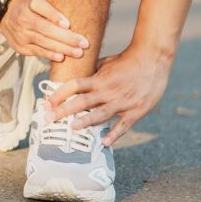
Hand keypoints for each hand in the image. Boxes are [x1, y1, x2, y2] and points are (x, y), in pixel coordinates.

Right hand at [0, 0, 89, 62]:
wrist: (4, 14)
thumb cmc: (26, 7)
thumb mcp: (36, 1)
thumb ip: (50, 10)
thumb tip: (66, 24)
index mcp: (29, 8)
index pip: (43, 11)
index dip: (55, 17)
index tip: (68, 24)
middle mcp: (23, 22)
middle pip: (46, 31)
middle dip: (67, 39)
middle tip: (84, 44)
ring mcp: (20, 36)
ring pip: (43, 43)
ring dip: (62, 49)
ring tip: (77, 52)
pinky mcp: (20, 47)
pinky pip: (37, 52)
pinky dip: (49, 55)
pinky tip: (61, 57)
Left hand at [45, 44, 171, 145]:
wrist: (153, 58)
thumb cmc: (127, 60)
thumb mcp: (106, 61)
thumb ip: (91, 71)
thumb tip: (74, 75)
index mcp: (100, 79)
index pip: (74, 85)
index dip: (59, 93)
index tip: (47, 101)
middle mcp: (109, 91)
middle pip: (82, 101)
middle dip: (64, 110)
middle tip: (48, 118)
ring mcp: (123, 101)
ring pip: (101, 114)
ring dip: (86, 121)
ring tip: (72, 128)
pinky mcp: (137, 110)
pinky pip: (124, 125)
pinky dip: (114, 134)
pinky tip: (104, 143)